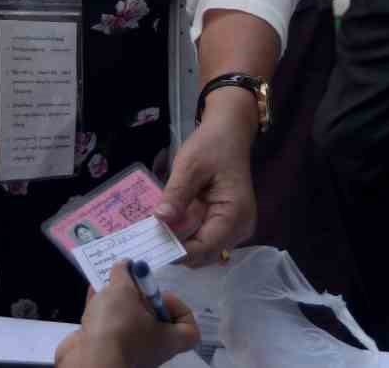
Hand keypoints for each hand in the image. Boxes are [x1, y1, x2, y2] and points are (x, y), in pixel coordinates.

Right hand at [55, 262, 199, 367]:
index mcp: (168, 339)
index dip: (179, 308)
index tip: (161, 296)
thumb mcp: (123, 290)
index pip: (189, 329)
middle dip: (141, 296)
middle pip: (154, 319)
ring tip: (110, 281)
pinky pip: (108, 325)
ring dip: (119, 300)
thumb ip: (124, 274)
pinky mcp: (105, 349)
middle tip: (132, 282)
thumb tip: (125, 265)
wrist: (89, 361)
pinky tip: (93, 290)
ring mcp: (128, 350)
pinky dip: (103, 308)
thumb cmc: (118, 327)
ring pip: (128, 321)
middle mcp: (151, 348)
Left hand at [154, 91, 256, 265]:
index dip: (178, 250)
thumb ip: (176, 193)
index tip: (150, 245)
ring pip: (202, 251)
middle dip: (176, 247)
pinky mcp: (225, 227)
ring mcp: (234, 230)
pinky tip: (171, 223)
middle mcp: (239, 229)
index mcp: (235, 214)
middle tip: (148, 235)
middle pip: (203, 254)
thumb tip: (160, 219)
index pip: (205, 247)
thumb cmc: (211, 147)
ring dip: (179, 242)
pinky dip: (185, 236)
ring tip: (158, 227)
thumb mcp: (189, 165)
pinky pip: (203, 240)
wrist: (228, 135)